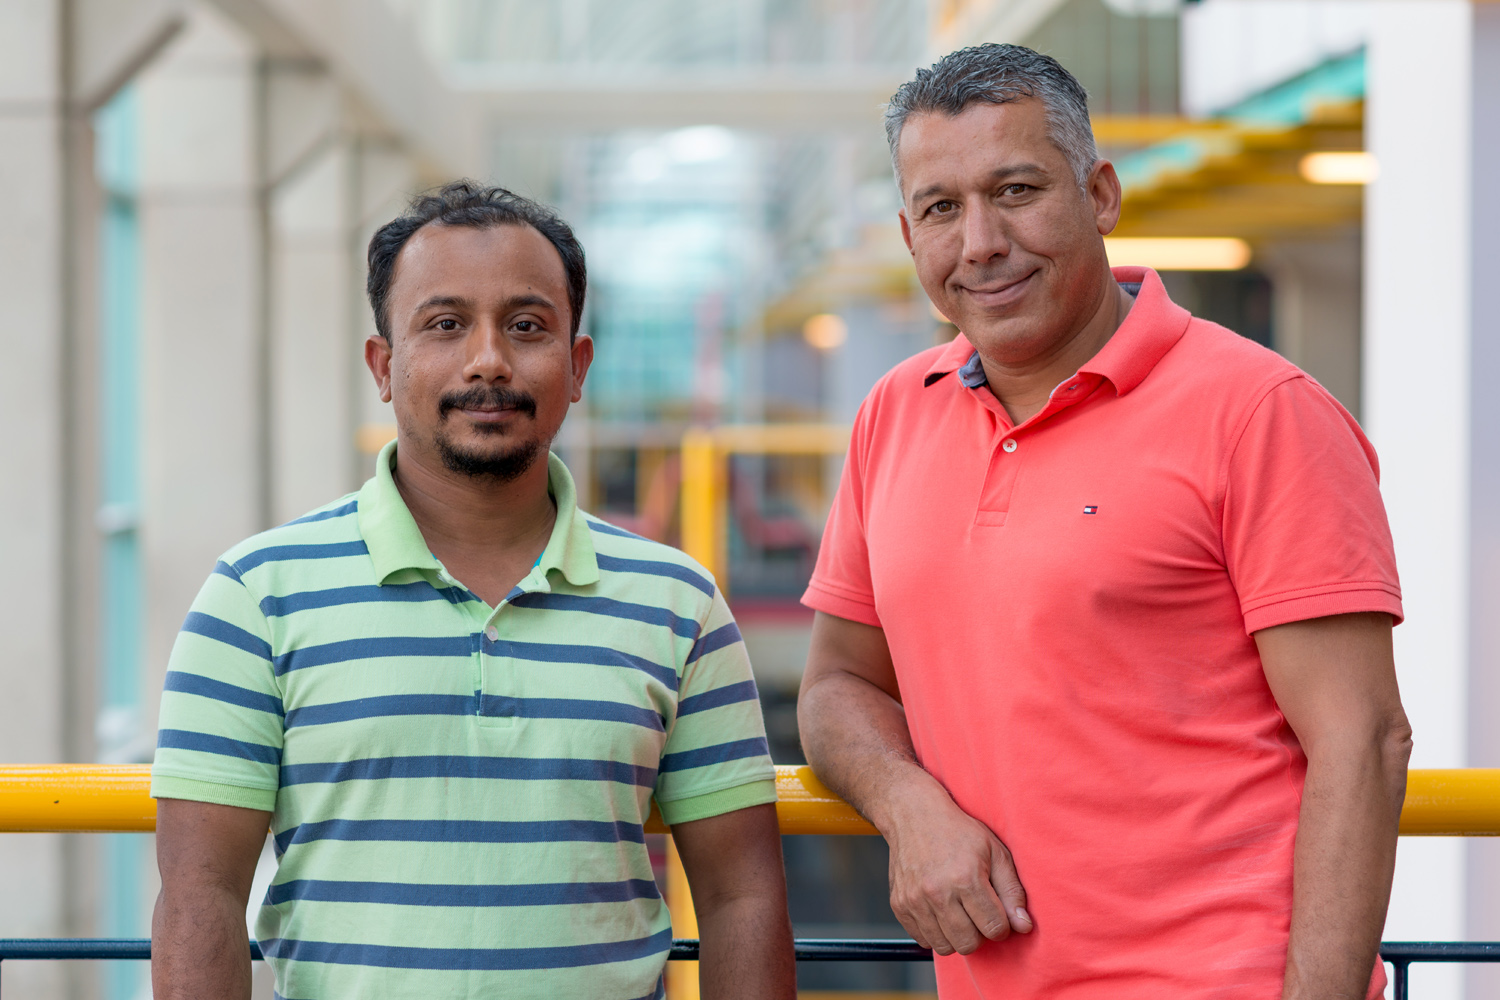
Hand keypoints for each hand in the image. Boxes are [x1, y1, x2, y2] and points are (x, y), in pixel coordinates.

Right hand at [883, 782, 1032, 955]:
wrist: (913, 814)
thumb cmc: (958, 832)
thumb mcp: (995, 852)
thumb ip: (1012, 891)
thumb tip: (1024, 927)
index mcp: (966, 878)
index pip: (994, 929)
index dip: (1001, 924)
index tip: (996, 909)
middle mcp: (937, 893)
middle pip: (969, 944)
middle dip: (979, 933)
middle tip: (977, 911)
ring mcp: (915, 900)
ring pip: (945, 947)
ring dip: (956, 935)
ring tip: (958, 911)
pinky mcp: (899, 905)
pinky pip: (922, 940)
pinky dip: (934, 932)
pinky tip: (939, 911)